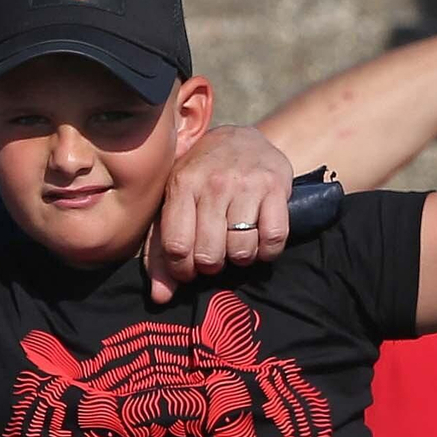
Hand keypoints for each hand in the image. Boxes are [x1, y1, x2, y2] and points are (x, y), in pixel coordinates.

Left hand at [145, 126, 292, 304]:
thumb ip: (160, 251)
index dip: (182, 269)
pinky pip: (273, 239)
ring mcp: (247, 185)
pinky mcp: (276, 188)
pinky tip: (259, 240)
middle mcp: (214, 183)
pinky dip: (267, 251)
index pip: (177, 246)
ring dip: (239, 257)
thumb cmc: (200, 178)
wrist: (241, 138)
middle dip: (211, 265)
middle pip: (210, 254)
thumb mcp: (173, 203)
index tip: (189, 268)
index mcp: (182, 184)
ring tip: (236, 244)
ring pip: (242, 250)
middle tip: (214, 255)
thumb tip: (160, 297)